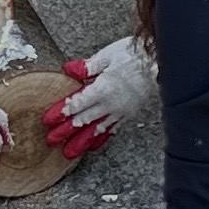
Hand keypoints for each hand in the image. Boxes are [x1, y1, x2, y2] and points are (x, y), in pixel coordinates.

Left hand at [48, 35, 157, 159]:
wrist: (160, 64)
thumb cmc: (134, 55)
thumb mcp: (108, 55)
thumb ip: (88, 66)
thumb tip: (69, 70)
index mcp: (101, 89)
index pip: (76, 104)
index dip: (61, 112)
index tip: (48, 120)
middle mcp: (109, 104)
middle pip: (83, 120)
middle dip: (66, 130)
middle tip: (52, 140)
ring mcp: (120, 111)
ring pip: (96, 129)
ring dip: (81, 141)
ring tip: (69, 152)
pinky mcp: (129, 113)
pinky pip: (112, 129)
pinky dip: (101, 137)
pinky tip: (94, 144)